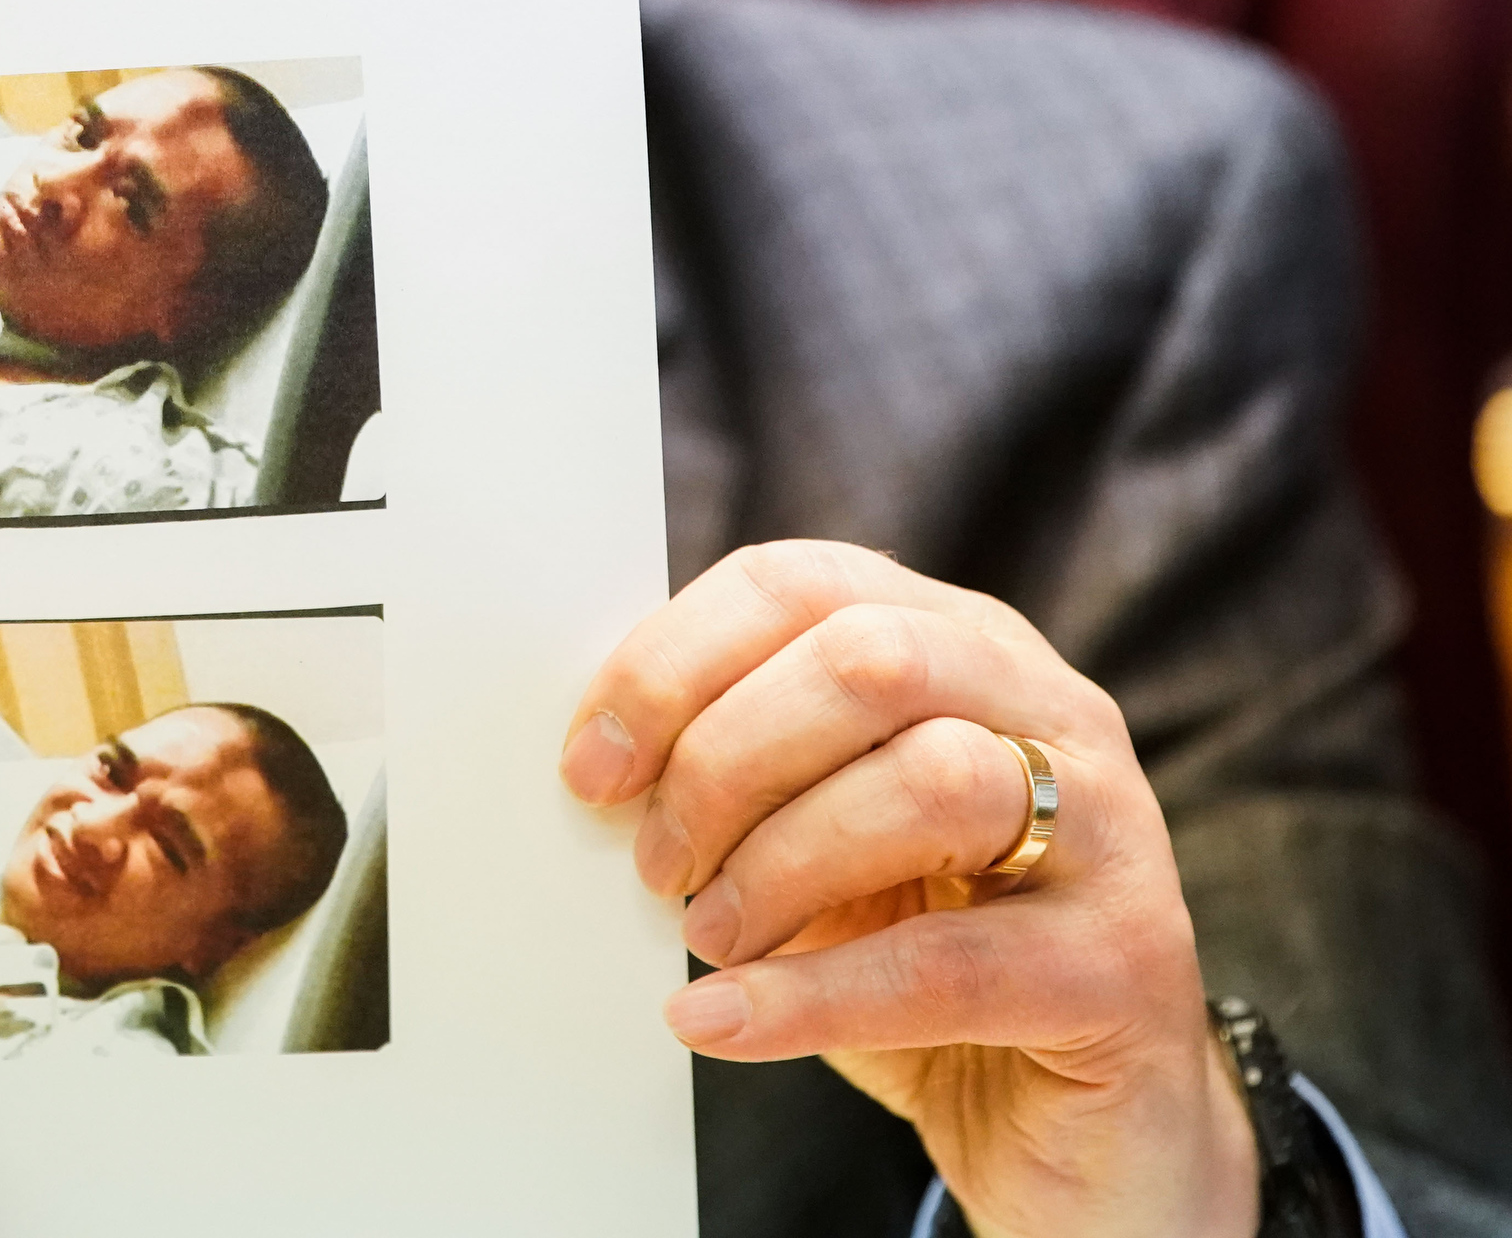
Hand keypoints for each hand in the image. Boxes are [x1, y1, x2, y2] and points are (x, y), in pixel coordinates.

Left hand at [560, 541, 1258, 1237]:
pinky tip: (721, 1021)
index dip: (674, 661)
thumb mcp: (818, 845)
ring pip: (929, 782)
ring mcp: (1109, 829)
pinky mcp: (1124, 966)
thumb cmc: (922, 960)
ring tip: (705, 935)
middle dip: (725, 756)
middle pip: (868, 659)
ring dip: (778, 864)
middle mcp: (1049, 710)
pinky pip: (949, 966)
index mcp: (960, 646)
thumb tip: (597, 763)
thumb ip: (741, 779)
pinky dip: (810, 994)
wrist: (1079, 1133)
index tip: (592, 764)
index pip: (802, 585)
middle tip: (652, 862)